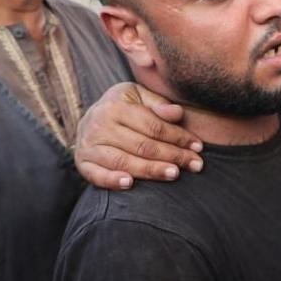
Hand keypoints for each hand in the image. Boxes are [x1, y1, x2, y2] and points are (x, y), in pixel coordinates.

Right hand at [75, 82, 202, 190]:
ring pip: (124, 161)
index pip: (153, 125)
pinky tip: (130, 184)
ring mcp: (89, 145)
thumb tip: (177, 113)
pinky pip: (96, 175)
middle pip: (142, 145)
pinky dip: (112, 180)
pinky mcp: (82, 163)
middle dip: (172, 155)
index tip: (198, 146)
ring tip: (174, 174)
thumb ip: (158, 104)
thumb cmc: (122, 107)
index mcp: (115, 106)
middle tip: (195, 164)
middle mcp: (99, 125)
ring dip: (150, 170)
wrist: (90, 119)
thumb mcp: (138, 96)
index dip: (178, 137)